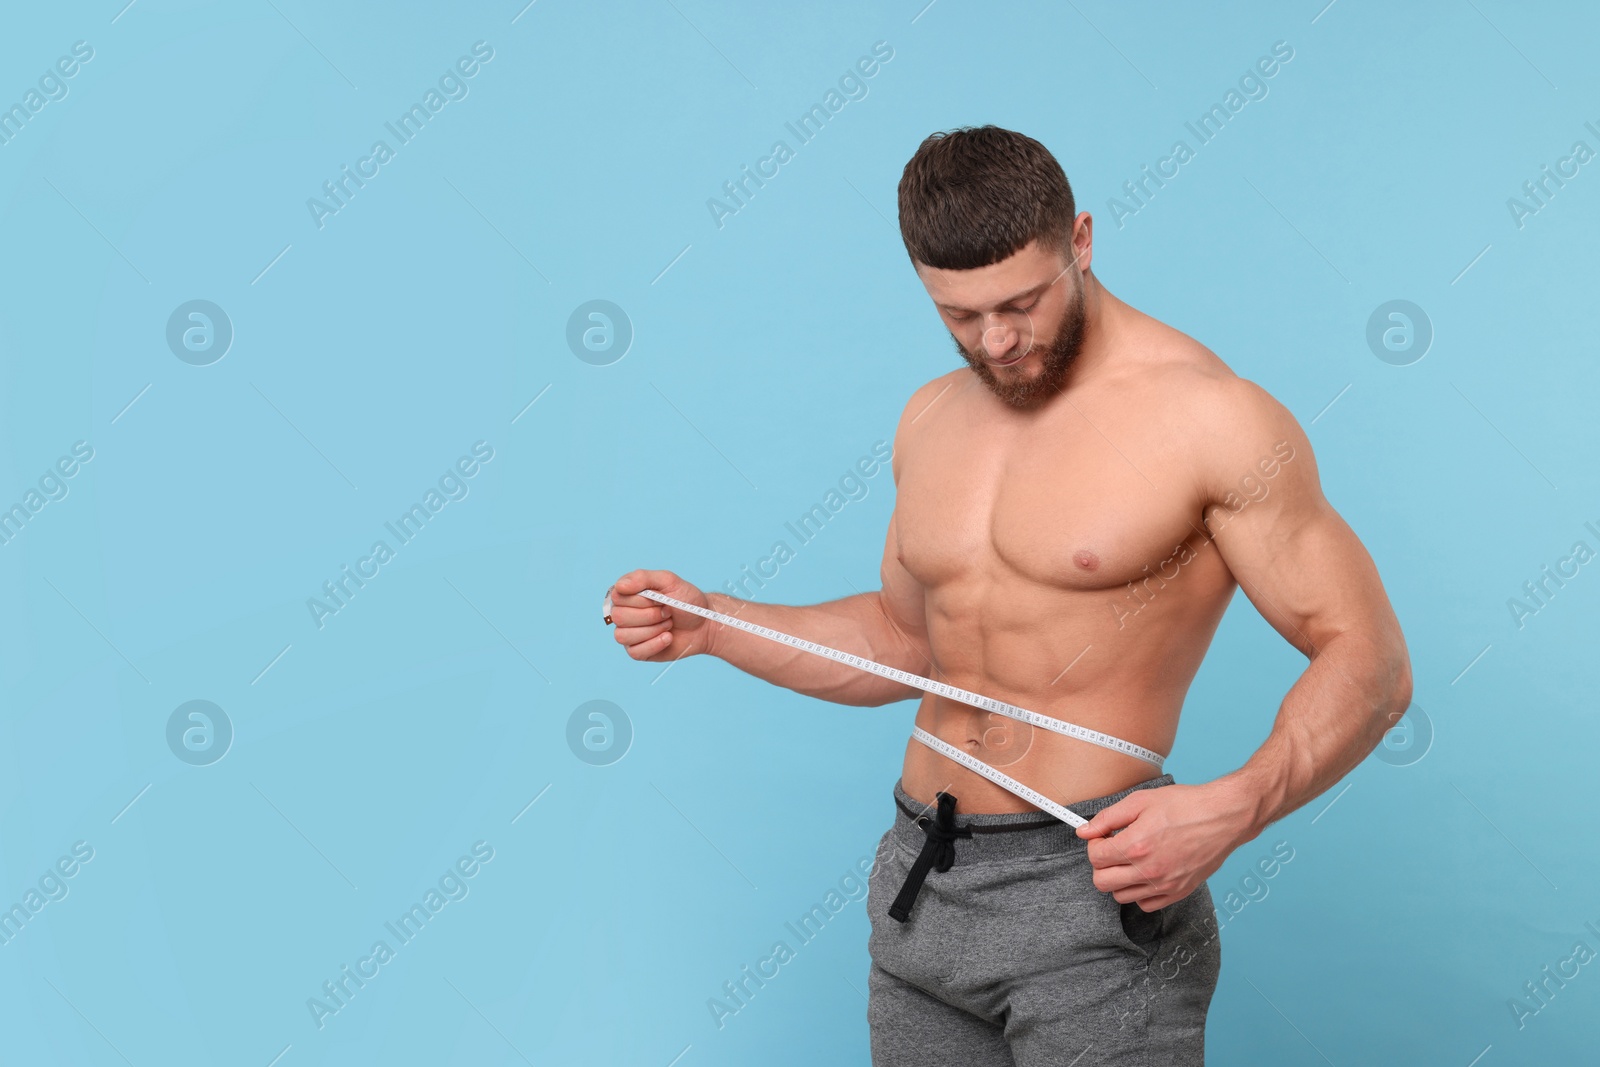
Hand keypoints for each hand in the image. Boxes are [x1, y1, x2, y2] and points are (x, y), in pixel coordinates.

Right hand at [605, 569, 717, 661]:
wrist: (704, 624)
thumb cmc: (686, 601)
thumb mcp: (668, 581)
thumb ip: (643, 578)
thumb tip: (620, 586)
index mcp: (628, 594)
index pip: (618, 597)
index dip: (640, 600)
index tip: (660, 599)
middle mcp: (624, 613)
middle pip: (619, 617)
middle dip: (649, 615)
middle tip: (667, 612)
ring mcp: (629, 633)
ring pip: (623, 636)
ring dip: (652, 630)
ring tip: (668, 624)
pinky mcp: (638, 651)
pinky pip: (634, 652)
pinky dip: (654, 644)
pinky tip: (668, 638)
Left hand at [1074, 780, 1258, 910]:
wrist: (1223, 817)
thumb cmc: (1186, 805)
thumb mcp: (1141, 801)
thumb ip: (1108, 818)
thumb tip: (1084, 831)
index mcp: (1136, 845)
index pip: (1095, 857)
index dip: (1094, 844)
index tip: (1103, 837)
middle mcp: (1149, 870)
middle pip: (1102, 882)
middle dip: (1101, 864)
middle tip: (1113, 849)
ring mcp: (1164, 885)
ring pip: (1121, 896)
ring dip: (1119, 879)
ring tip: (1130, 860)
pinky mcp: (1178, 892)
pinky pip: (1145, 905)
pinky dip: (1140, 892)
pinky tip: (1145, 872)